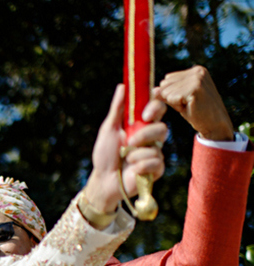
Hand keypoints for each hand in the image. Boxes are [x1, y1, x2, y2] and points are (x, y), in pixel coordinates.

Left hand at [85, 84, 166, 212]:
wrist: (104, 180)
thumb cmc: (105, 154)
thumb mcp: (109, 128)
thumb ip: (117, 108)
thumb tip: (123, 85)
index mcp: (141, 124)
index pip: (157, 108)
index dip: (157, 106)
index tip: (146, 112)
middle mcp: (151, 137)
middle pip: (162, 127)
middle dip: (145, 133)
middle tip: (130, 141)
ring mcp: (155, 152)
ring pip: (159, 145)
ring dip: (137, 152)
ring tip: (125, 157)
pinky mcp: (156, 169)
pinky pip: (156, 161)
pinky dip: (141, 165)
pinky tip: (132, 169)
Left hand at [154, 66, 234, 141]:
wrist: (214, 125)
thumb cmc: (196, 112)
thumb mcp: (178, 99)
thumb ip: (166, 92)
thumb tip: (153, 89)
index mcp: (195, 70)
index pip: (167, 79)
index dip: (172, 94)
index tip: (188, 99)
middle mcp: (197, 71)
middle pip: (164, 84)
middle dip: (172, 98)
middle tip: (189, 104)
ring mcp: (197, 79)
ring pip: (166, 92)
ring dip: (175, 103)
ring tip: (191, 105)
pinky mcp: (195, 88)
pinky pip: (171, 98)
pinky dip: (178, 106)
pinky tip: (191, 107)